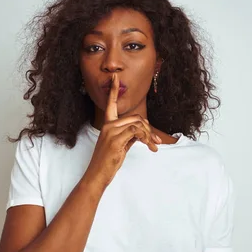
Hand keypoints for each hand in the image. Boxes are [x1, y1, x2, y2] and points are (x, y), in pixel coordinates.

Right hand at [83, 73, 161, 187]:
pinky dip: (146, 138)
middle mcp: (108, 126)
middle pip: (135, 117)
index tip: (115, 77)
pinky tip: (149, 147)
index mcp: (107, 125)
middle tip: (155, 142)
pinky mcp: (115, 140)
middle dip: (149, 129)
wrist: (97, 175)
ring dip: (149, 135)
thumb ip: (129, 136)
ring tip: (153, 146)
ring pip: (138, 124)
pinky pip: (136, 132)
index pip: (110, 103)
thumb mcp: (120, 146)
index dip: (113, 90)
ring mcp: (111, 132)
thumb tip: (142, 133)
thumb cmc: (107, 162)